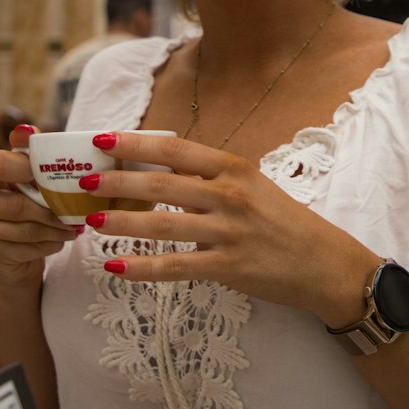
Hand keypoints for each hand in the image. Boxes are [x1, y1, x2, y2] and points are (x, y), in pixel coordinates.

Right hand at [0, 123, 78, 286]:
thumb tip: (27, 131)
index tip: (51, 172)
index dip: (24, 167)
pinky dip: (48, 244)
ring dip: (54, 229)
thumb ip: (23, 149)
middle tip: (74, 208)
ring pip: (22, 229)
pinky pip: (24, 249)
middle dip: (49, 209)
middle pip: (13, 204)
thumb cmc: (16, 196)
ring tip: (73, 225)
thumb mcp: (20, 170)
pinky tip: (60, 239)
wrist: (8, 241)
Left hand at [70, 131, 376, 328]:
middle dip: (117, 181)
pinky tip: (116, 266)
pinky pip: (176, 267)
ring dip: (122, 222)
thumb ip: (208, 176)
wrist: (324, 263)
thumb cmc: (283, 221)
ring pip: (163, 225)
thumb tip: (161, 165)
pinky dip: (142, 267)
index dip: (135, 143)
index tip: (102, 140)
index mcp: (233, 167)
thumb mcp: (251, 184)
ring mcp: (229, 232)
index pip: (175, 148)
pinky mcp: (229, 267)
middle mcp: (230, 194)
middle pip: (161, 184)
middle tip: (83, 182)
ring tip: (92, 221)